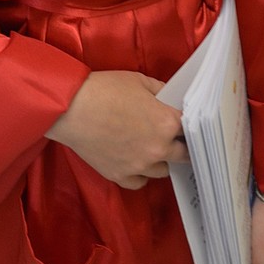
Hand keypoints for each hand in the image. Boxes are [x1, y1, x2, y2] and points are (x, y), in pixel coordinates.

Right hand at [45, 69, 187, 188]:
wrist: (72, 109)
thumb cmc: (105, 90)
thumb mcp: (139, 81)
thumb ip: (160, 92)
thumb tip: (169, 100)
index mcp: (167, 123)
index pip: (191, 128)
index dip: (190, 123)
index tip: (186, 122)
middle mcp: (158, 149)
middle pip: (183, 154)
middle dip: (181, 144)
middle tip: (174, 136)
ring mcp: (139, 166)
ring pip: (163, 170)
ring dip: (161, 160)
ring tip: (151, 147)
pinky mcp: (120, 176)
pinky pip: (140, 182)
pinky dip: (140, 173)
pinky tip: (135, 161)